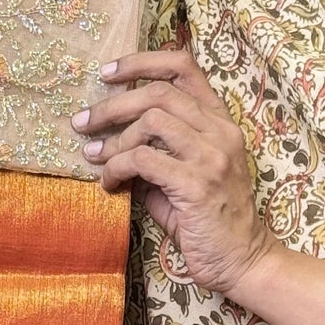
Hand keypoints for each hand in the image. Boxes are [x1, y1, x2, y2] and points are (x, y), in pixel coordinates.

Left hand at [73, 49, 273, 295]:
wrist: (242, 261)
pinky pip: (142, 160)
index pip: (183, 67)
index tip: (108, 73)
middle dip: (112, 105)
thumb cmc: (208, 221)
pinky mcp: (196, 185)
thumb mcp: (185, 175)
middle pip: (158, 92)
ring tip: (95, 157)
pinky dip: (116, 167)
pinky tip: (108, 182)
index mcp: (220, 123)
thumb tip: (110, 138)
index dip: (142, 62)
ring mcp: (212, 157)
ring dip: (113, 139)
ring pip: (150, 121)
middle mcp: (220, 132)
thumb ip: (158, 150)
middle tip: (82, 122)